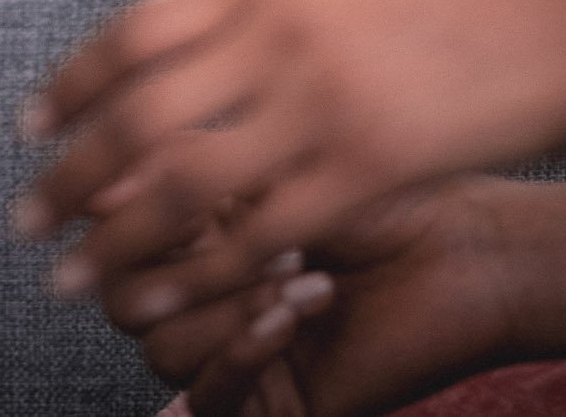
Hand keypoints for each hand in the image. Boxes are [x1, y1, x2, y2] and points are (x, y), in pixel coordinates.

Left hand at [22, 0, 565, 314]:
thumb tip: (183, 18)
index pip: (132, 33)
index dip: (73, 84)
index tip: (36, 124)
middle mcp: (275, 35)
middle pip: (138, 114)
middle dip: (74, 173)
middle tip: (32, 217)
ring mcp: (318, 103)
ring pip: (181, 185)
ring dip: (116, 238)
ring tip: (76, 279)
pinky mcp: (366, 170)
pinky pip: (258, 235)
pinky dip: (201, 274)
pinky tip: (168, 301)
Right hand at [119, 181, 526, 416]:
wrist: (468, 257)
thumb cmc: (389, 199)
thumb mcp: (272, 170)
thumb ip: (183, 171)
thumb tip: (97, 170)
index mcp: (197, 233)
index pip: (113, 230)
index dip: (122, 205)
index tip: (155, 178)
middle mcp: (206, 293)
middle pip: (117, 292)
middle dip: (168, 256)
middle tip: (240, 226)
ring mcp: (234, 351)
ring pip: (154, 343)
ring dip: (218, 302)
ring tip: (293, 269)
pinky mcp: (268, 402)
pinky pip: (206, 394)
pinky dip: (237, 350)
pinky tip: (286, 312)